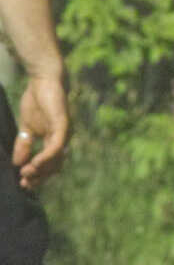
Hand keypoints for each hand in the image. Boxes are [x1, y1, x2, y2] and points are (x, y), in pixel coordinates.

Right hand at [10, 70, 67, 189]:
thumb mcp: (26, 127)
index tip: (23, 184)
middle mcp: (63, 139)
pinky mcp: (63, 124)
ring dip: (41, 169)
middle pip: (55, 166)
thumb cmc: (37, 101)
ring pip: (57, 158)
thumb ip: (23, 144)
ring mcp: (65, 132)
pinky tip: (35, 163)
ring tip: (26, 175)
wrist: (43, 80)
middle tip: (24, 184)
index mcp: (54, 140)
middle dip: (39, 177)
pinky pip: (57, 145)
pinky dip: (46, 157)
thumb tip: (17, 163)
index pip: (49, 164)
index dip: (37, 175)